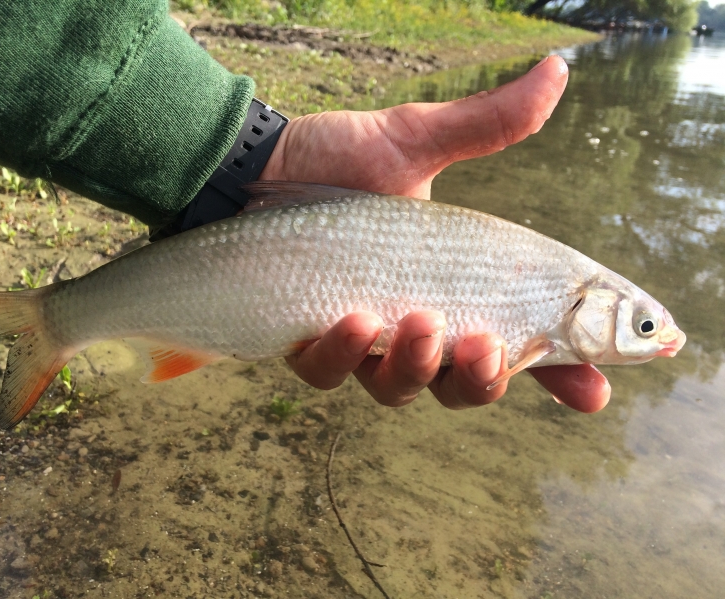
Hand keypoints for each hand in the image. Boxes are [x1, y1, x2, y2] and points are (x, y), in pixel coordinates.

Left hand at [260, 55, 610, 412]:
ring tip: (418, 323)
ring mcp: (362, 341)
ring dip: (416, 365)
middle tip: (488, 345)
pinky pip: (329, 371)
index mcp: (456, 290)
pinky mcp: (309, 342)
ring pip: (401, 389)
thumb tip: (556, 72)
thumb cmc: (340, 160)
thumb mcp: (415, 141)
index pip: (522, 345)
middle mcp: (415, 326)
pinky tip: (349, 319)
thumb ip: (484, 125)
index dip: (564, 375)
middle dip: (484, 378)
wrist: (259, 166)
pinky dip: (342, 353)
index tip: (597, 391)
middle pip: (466, 386)